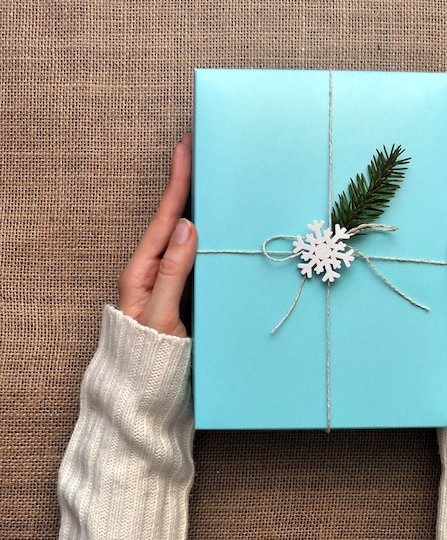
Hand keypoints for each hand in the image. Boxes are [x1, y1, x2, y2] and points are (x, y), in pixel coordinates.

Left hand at [118, 134, 197, 337]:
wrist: (147, 389)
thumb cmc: (150, 356)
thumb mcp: (161, 315)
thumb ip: (173, 272)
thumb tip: (187, 227)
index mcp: (141, 270)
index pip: (164, 219)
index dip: (177, 184)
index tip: (185, 151)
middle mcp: (152, 268)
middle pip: (171, 217)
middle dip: (183, 183)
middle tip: (193, 150)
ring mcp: (166, 277)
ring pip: (182, 233)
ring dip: (192, 202)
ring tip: (202, 174)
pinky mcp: (180, 288)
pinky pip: (193, 252)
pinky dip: (203, 230)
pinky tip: (212, 219)